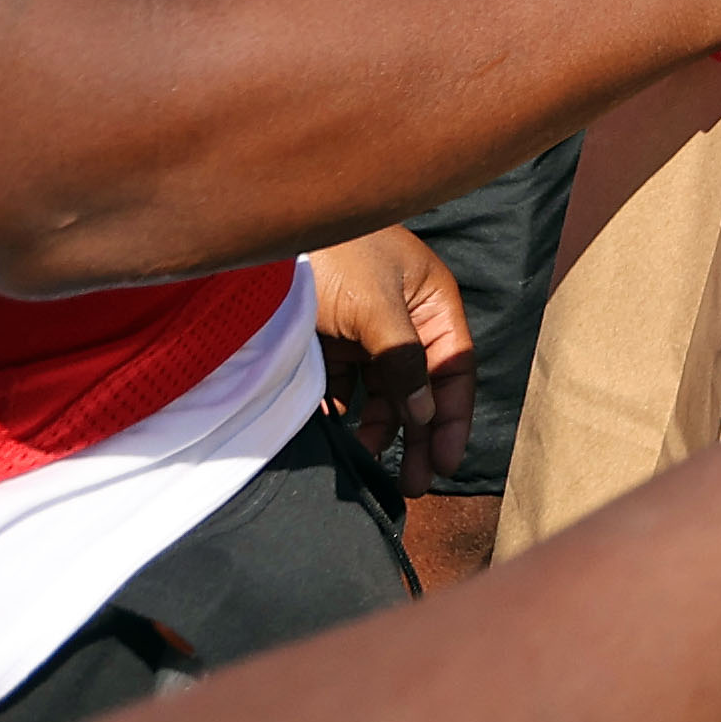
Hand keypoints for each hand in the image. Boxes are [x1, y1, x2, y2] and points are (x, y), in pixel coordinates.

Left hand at [308, 226, 476, 493]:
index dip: (453, 417)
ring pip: (383, 394)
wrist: (266, 236)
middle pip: (422, 388)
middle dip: (420, 436)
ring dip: (380, 430)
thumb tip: (424, 416)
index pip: (454, 368)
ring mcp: (366, 334)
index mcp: (431, 303)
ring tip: (368, 465)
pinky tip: (337, 436)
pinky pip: (345, 390)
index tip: (447, 463)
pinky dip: (343, 414)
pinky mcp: (331, 344)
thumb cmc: (332, 254)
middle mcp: (405, 321)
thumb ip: (403, 360)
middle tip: (413, 486)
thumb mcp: (374, 305)